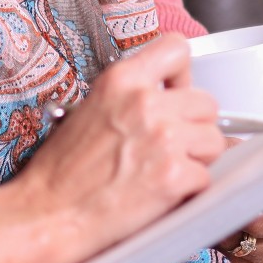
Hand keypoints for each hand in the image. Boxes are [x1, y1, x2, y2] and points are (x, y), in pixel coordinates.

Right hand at [11, 35, 224, 257]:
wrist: (48, 213)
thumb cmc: (63, 170)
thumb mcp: (91, 109)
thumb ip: (132, 97)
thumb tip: (171, 101)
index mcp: (121, 79)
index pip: (177, 48)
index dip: (184, 75)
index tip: (177, 94)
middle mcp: (145, 101)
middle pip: (207, 103)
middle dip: (194, 127)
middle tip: (169, 148)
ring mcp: (163, 137)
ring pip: (214, 140)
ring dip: (197, 159)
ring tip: (163, 171)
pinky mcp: (174, 174)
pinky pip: (205, 177)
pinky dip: (188, 190)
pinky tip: (160, 194)